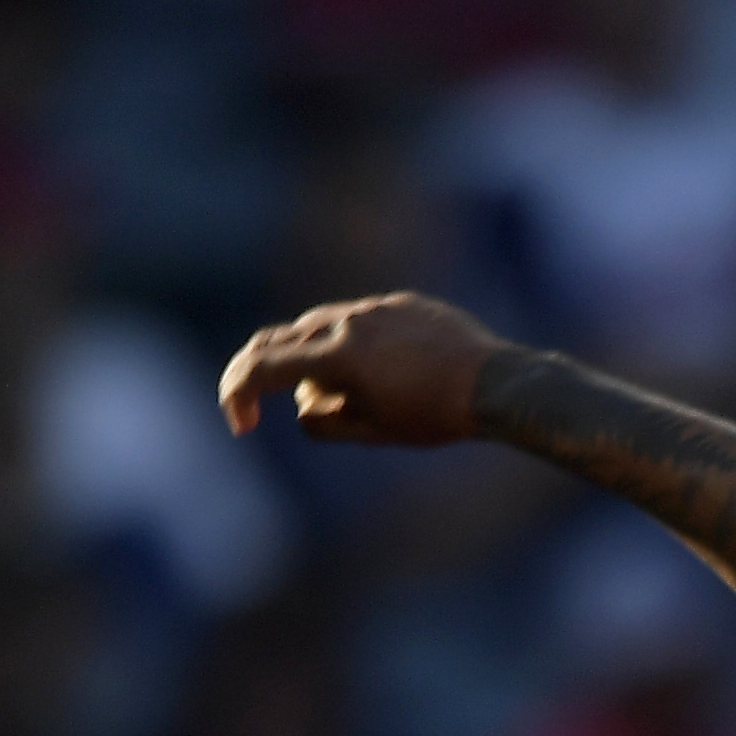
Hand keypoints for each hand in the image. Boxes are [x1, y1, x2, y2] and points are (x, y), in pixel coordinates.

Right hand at [216, 292, 509, 445]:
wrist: (496, 384)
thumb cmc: (435, 416)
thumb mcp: (372, 431)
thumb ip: (325, 420)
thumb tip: (305, 405)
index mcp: (337, 355)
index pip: (264, 367)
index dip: (239, 395)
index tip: (243, 426)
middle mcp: (349, 321)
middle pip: (282, 339)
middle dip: (263, 373)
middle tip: (255, 404)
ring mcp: (375, 307)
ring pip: (320, 326)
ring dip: (310, 358)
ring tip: (334, 395)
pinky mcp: (401, 303)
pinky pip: (361, 320)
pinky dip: (351, 345)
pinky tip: (379, 373)